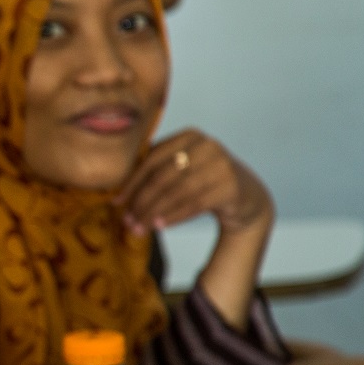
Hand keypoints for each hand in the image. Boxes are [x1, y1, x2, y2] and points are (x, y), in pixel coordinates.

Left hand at [116, 128, 273, 236]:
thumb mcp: (182, 169)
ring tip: (139, 228)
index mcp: (189, 136)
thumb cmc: (203, 182)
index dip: (132, 182)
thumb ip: (156, 172)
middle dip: (141, 201)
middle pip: (163, 176)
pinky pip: (194, 204)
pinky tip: (158, 226)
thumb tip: (118, 195)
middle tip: (127, 221)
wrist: (246, 197)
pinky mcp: (231, 186)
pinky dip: (173, 216)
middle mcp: (207, 146)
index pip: (152, 159)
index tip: (116, 202)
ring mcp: (221, 164)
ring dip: (154, 213)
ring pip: (177, 192)